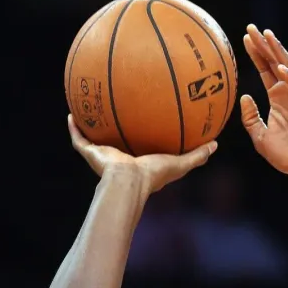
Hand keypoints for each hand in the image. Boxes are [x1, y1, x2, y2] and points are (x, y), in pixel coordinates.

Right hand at [67, 114, 216, 194]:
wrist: (128, 179)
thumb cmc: (153, 174)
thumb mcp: (180, 163)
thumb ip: (197, 155)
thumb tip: (215, 145)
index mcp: (138, 163)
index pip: (138, 149)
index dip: (140, 139)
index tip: (143, 124)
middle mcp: (119, 159)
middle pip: (114, 142)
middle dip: (113, 130)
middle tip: (115, 111)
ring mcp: (103, 157)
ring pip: (93, 140)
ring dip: (90, 127)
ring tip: (87, 108)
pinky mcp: (91, 154)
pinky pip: (79, 139)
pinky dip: (74, 128)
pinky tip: (71, 114)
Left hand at [240, 24, 287, 178]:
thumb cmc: (287, 154)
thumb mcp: (260, 137)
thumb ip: (251, 118)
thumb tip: (244, 97)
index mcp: (277, 97)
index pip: (265, 69)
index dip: (256, 54)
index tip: (245, 38)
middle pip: (275, 62)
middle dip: (264, 45)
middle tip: (251, 27)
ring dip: (278, 52)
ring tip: (267, 36)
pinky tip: (281, 68)